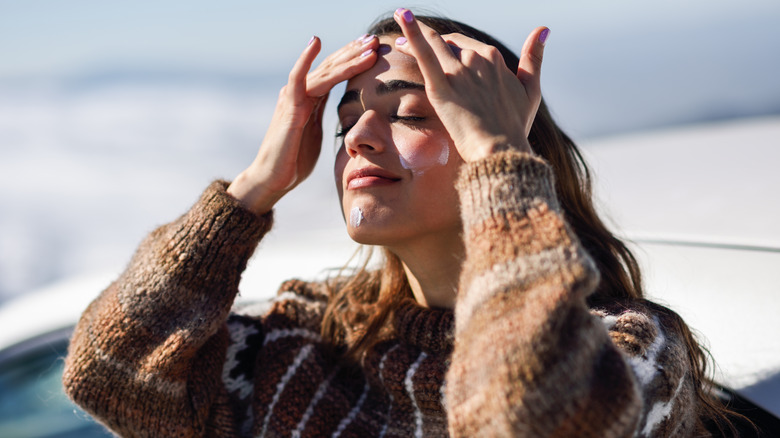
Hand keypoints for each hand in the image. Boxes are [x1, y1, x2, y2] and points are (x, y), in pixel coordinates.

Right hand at [228, 35, 379, 214]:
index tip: (375, 49)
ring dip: (347, 58)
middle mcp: (301, 93)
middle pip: (331, 66)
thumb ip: (323, 117)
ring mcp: (293, 98)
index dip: (354, 59)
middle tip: (376, 39)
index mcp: (310, 99)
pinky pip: (297, 79)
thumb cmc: (294, 160)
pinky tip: (316, 42)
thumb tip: (341, 114)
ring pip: (324, 71)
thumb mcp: (315, 133)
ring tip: (368, 45)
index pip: (335, 73)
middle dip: (354, 52)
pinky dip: (305, 59)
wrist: (273, 179)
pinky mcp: (289, 108)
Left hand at [392, 8, 547, 161]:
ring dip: (414, 33)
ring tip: (398, 28)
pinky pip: (424, 54)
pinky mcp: (441, 87)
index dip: (450, 44)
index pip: (467, 45)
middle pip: (448, 44)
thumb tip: (543, 29)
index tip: (439, 47)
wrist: (500, 150)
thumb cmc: (515, 126)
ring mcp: (458, 72)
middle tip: (407, 40)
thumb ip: (534, 58)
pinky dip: (412, 33)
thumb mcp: (531, 90)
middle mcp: (476, 59)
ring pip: (433, 44)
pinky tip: (402, 16)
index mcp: (494, 58)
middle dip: (429, 40)